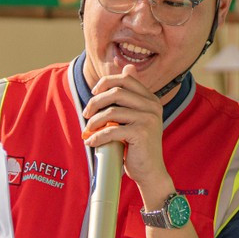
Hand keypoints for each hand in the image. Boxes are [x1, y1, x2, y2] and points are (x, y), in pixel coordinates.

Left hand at [80, 65, 168, 192]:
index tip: (94, 92)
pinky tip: (91, 142)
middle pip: (116, 91)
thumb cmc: (137, 146)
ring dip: (94, 122)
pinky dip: (97, 136)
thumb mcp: (135, 117)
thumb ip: (129, 97)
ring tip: (88, 131)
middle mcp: (152, 105)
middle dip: (95, 101)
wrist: (150, 171)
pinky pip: (111, 130)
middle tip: (86, 114)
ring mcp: (148, 118)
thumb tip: (129, 66)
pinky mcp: (141, 133)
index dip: (106, 82)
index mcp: (151, 99)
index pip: (126, 79)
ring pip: (111, 111)